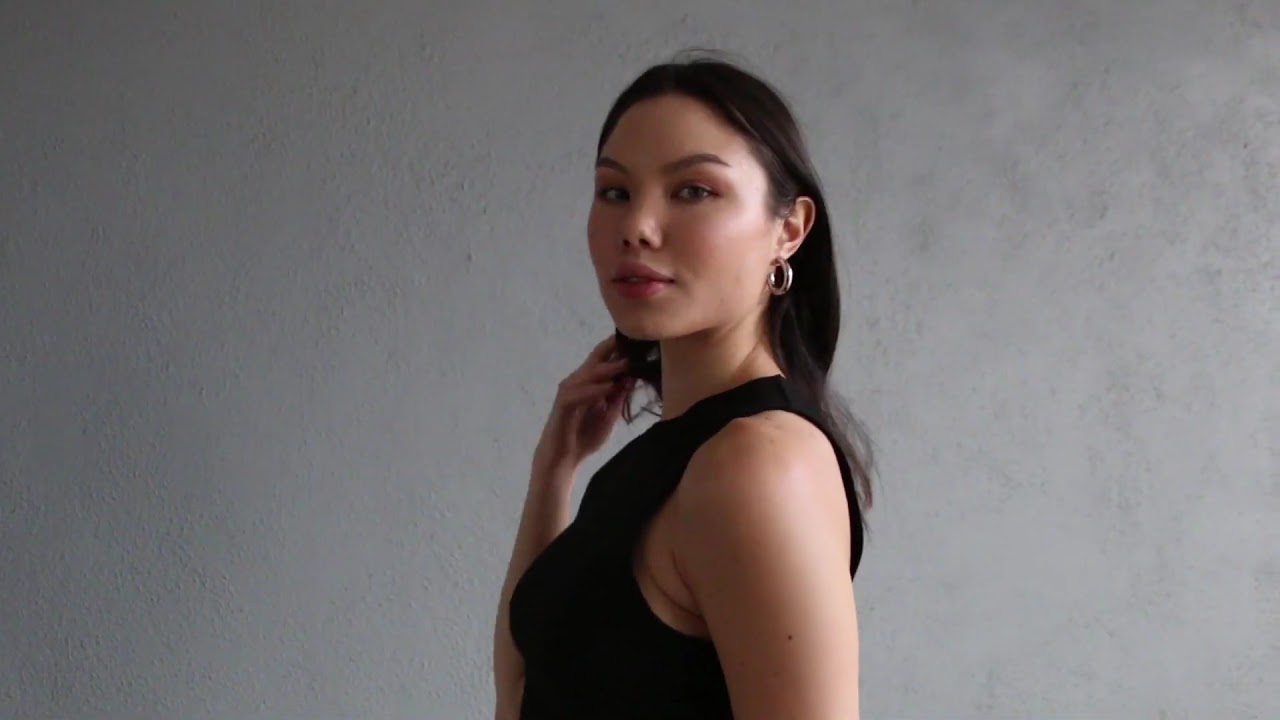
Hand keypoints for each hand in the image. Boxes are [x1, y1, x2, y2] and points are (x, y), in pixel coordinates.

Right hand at [532, 334, 633, 473]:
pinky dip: (593, 391)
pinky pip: (577, 394)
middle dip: (614, 348)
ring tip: (626, 364)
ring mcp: (569, 392)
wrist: (564, 458)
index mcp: (590, 382)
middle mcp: (578, 382)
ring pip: (588, 374)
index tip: (641, 340)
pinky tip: (608, 388)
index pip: (605, 358)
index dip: (620, 348)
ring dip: (607, 369)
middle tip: (636, 341)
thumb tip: (633, 377)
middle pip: (596, 358)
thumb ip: (618, 397)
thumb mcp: (609, 416)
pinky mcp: (562, 406)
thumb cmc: (584, 437)